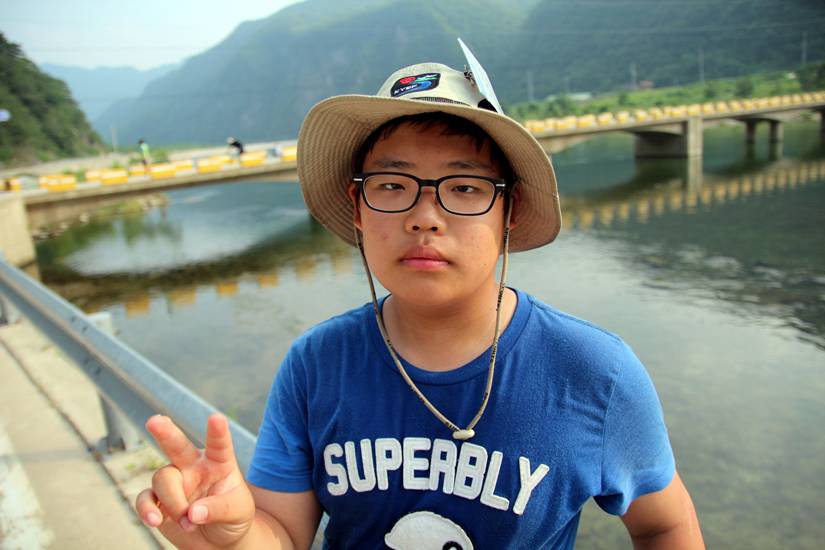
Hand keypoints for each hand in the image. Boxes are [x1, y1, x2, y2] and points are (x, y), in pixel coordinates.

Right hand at [135, 413, 255, 548]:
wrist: (218, 541)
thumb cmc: (233, 517)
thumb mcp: (238, 511)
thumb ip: (218, 509)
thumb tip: (192, 513)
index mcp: (218, 462)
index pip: (219, 444)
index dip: (218, 432)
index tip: (217, 418)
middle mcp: (193, 466)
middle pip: (177, 445)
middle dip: (165, 433)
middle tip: (154, 421)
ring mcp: (174, 482)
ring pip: (162, 479)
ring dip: (174, 502)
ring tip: (189, 523)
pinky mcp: (158, 501)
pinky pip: (145, 499)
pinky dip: (147, 509)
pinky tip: (155, 520)